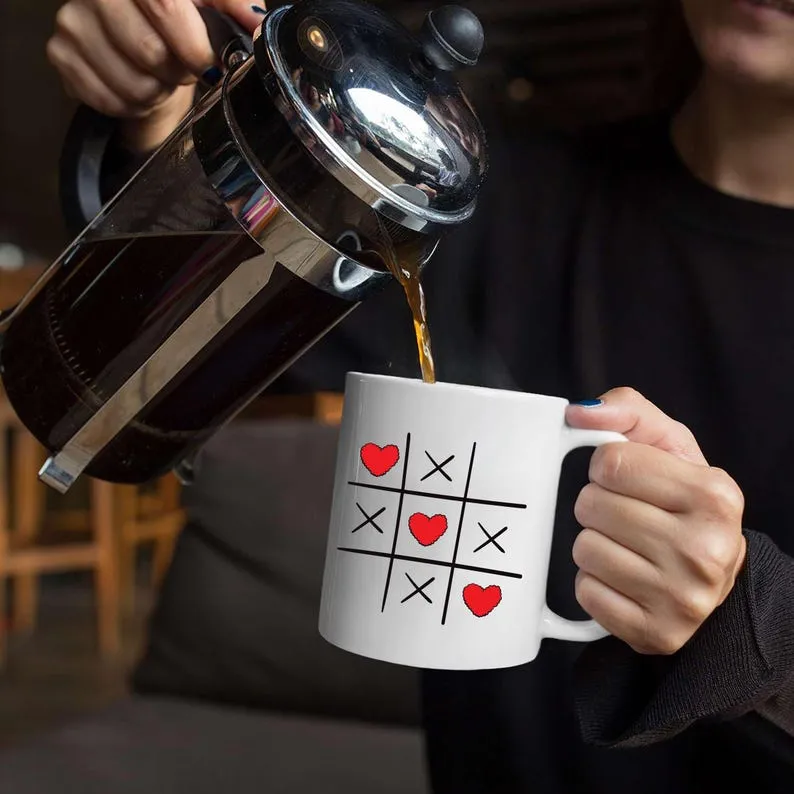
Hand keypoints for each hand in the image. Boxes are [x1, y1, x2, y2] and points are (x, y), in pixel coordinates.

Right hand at [46, 0, 263, 151]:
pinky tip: (138, 85)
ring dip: (157, 91)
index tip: (208, 62)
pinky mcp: (61, 55)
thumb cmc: (181, 22)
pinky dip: (133, 104)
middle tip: (183, 67)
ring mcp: (73, 21)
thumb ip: (235, 5)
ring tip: (160, 76)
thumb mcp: (213, 4)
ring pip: (132, 83)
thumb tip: (256, 22)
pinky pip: (109, 100)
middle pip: (149, 51)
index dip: (192, 43)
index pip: (165, 3)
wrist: (143, 41)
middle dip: (177, 71)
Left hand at [566, 387, 746, 655]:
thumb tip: (578, 413)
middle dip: (598, 504)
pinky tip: (624, 578)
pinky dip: (595, 583)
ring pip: (584, 548)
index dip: (605, 466)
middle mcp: (706, 549)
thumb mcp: (669, 446)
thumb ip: (626, 411)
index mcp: (714, 494)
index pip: (609, 462)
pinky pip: (586, 592)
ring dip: (594, 542)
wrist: (712, 577)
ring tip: (627, 546)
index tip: (624, 479)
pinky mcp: (656, 634)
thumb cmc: (682, 503)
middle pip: (591, 505)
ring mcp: (683, 598)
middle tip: (626, 515)